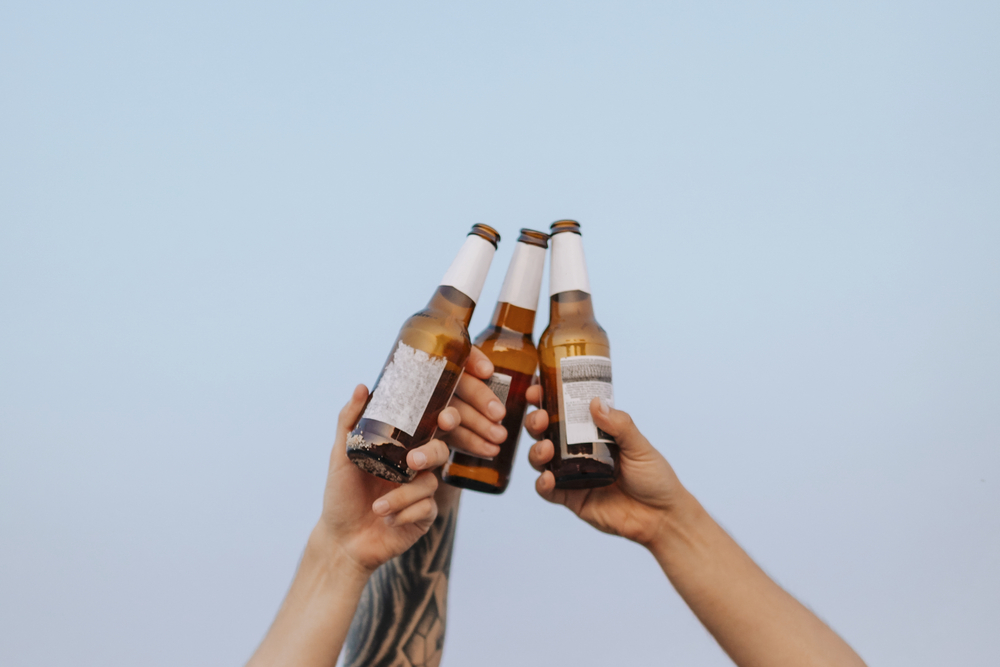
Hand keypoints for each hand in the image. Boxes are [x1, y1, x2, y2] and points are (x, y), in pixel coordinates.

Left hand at [316, 348, 505, 575]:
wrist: (341, 539)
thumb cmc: (341, 495)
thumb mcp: (341, 456)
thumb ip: (350, 421)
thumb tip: (362, 387)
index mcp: (400, 449)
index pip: (429, 428)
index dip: (445, 420)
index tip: (445, 419)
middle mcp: (415, 467)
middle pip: (440, 451)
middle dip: (429, 454)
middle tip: (412, 463)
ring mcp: (422, 492)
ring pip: (428, 484)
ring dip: (402, 496)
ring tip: (378, 508)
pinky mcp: (425, 516)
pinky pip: (427, 508)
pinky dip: (405, 514)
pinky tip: (388, 520)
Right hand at [524, 386, 686, 547]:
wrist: (662, 518)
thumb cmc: (655, 478)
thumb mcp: (640, 447)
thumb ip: (620, 425)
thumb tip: (596, 403)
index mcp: (594, 433)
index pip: (565, 412)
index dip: (547, 399)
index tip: (537, 390)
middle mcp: (579, 451)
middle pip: (546, 432)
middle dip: (536, 422)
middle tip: (541, 418)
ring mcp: (573, 475)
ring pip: (541, 459)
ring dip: (536, 451)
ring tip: (546, 448)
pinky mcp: (571, 499)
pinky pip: (548, 491)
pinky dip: (542, 483)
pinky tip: (547, 478)